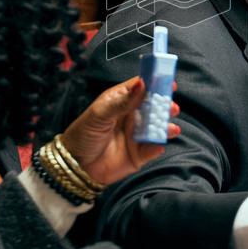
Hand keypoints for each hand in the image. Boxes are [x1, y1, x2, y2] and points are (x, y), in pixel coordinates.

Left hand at [61, 77, 180, 185]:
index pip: (141, 88)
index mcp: (121, 101)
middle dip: (165, 106)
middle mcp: (132, 116)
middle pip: (154, 107)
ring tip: (170, 127)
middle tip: (171, 107)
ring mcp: (137, 135)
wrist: (75, 166)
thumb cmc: (83, 134)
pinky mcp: (139, 154)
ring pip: (157, 127)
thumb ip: (123, 100)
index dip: (155, 83)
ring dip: (166, 126)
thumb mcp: (100, 114)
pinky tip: (160, 143)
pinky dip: (159, 145)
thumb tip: (142, 83)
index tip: (168, 82)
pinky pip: (153, 148)